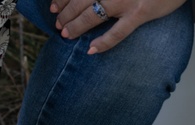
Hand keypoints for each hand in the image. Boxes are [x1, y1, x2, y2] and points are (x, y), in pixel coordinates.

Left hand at [51, 0, 187, 53]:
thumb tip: (91, 0)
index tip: (54, 7)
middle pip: (81, 1)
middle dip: (65, 14)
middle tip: (57, 24)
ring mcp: (126, 0)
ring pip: (93, 15)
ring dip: (76, 26)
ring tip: (66, 34)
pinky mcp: (140, 13)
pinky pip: (118, 32)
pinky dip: (103, 42)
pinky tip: (91, 50)